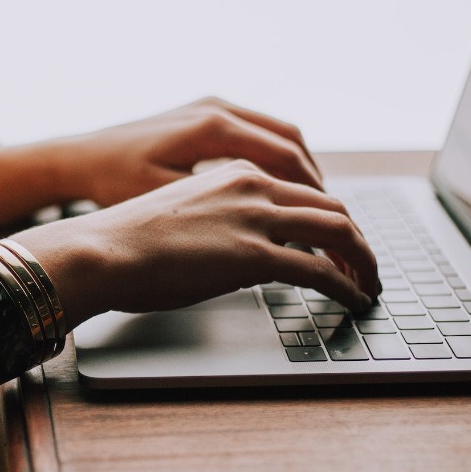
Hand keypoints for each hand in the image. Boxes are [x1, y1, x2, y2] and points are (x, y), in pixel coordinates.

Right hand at [11, 160, 379, 328]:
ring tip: (368, 285)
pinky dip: (347, 286)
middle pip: (331, 206)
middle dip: (357, 239)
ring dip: (363, 261)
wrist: (101, 249)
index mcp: (234, 172)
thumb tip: (235, 249)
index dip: (330, 217)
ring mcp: (255, 218)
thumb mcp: (182, 213)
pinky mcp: (254, 255)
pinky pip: (321, 270)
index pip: (302, 189)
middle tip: (365, 266)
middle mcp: (252, 185)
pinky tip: (352, 300)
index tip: (338, 242)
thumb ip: (219, 219)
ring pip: (338, 231)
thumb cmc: (127, 240)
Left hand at [53, 96, 323, 206]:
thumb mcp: (167, 202)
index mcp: (213, 127)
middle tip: (334, 220)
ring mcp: (211, 106)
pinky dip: (278, 159)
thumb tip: (272, 235)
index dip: (315, 195)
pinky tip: (280, 189)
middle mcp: (217, 109)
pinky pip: (258, 132)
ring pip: (279, 134)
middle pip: (291, 142)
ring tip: (315, 207)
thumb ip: (221, 213)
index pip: (286, 158)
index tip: (331, 225)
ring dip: (301, 169)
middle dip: (316, 183)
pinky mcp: (204, 113)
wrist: (79, 158)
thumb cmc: (114, 183)